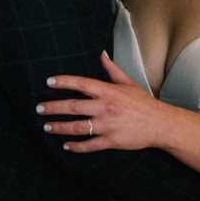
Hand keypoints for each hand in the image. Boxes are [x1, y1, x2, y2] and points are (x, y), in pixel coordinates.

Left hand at [36, 52, 163, 152]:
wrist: (160, 124)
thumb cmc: (144, 103)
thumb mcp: (128, 82)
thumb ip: (112, 69)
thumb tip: (102, 54)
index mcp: (109, 91)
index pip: (81, 83)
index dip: (63, 82)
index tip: (49, 82)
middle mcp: (106, 107)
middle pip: (73, 106)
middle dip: (53, 108)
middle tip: (39, 108)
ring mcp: (108, 125)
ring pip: (77, 127)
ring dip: (59, 127)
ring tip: (47, 126)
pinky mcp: (111, 141)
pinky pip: (89, 145)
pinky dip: (76, 146)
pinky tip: (66, 145)